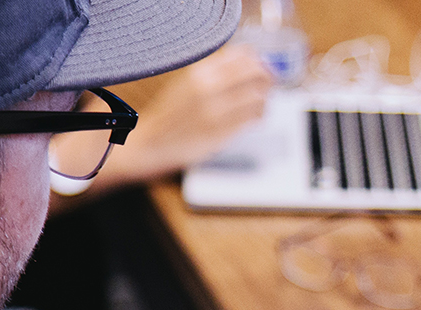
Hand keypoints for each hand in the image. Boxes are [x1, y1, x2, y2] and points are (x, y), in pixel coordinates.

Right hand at [52, 44, 274, 192]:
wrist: (151, 141)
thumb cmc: (171, 113)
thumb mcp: (188, 82)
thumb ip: (214, 71)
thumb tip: (248, 60)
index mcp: (198, 72)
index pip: (241, 56)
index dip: (257, 61)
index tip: (261, 66)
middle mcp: (208, 88)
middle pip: (254, 74)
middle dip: (267, 78)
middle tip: (269, 83)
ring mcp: (216, 111)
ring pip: (258, 97)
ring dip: (264, 99)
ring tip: (260, 103)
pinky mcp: (222, 132)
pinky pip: (253, 118)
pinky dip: (259, 115)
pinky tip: (255, 116)